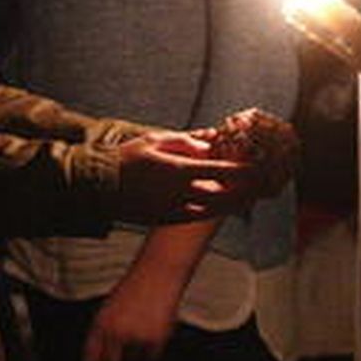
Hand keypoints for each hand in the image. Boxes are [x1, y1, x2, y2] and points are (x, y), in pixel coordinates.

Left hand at [81, 253, 182, 360]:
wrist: (159, 272)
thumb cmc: (135, 287)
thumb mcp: (110, 307)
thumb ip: (104, 331)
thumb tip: (101, 358)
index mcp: (100, 324)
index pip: (91, 359)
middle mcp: (115, 332)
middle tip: (120, 359)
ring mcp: (135, 337)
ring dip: (136, 353)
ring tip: (142, 331)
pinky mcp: (155, 340)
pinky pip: (151, 358)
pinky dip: (152, 350)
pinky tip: (153, 332)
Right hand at [113, 131, 260, 223]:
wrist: (98, 187)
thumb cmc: (126, 158)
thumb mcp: (155, 141)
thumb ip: (185, 141)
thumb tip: (210, 142)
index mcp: (178, 171)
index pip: (220, 172)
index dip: (243, 172)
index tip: (259, 169)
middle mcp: (179, 194)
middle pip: (223, 196)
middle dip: (245, 192)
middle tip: (262, 186)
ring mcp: (173, 210)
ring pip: (213, 209)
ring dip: (233, 204)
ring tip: (249, 197)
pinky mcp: (166, 220)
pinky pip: (197, 215)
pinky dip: (215, 210)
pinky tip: (224, 206)